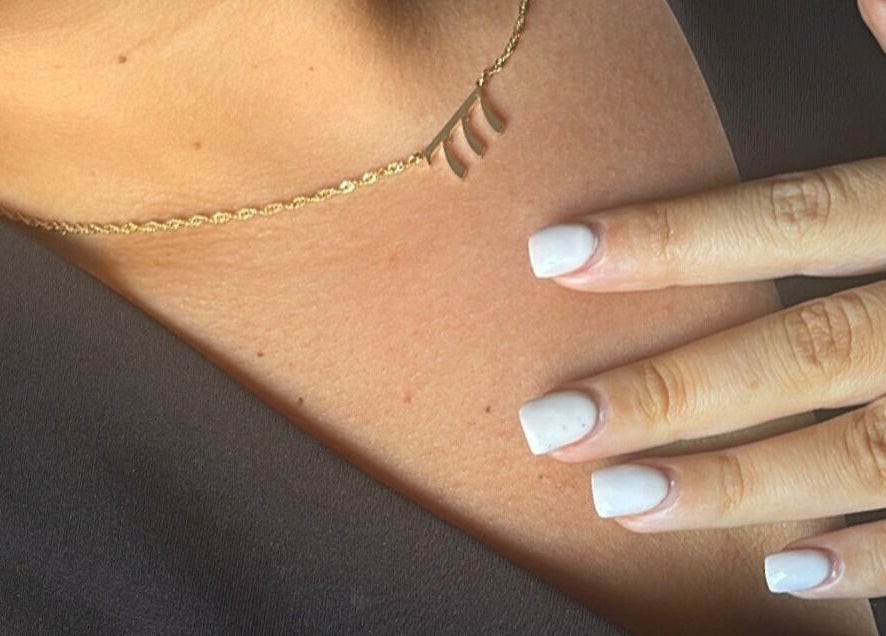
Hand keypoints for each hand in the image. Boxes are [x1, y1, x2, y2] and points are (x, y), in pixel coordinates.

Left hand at [520, 147, 885, 599]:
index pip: (791, 216)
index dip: (670, 239)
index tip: (554, 257)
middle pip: (803, 353)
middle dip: (672, 394)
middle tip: (554, 426)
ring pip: (860, 453)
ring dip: (740, 488)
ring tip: (622, 504)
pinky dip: (874, 559)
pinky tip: (784, 573)